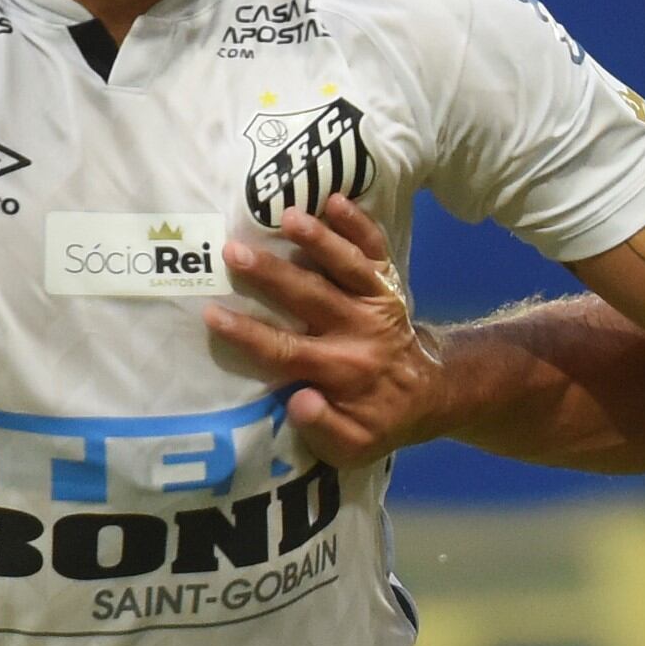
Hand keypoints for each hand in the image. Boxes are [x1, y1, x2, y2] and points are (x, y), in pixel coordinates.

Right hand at [207, 193, 450, 465]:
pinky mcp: (388, 284)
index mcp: (342, 373)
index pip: (286, 352)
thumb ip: (323, 429)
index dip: (248, 334)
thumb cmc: (376, 419)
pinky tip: (335, 198)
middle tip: (232, 251)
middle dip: (271, 275)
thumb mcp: (352, 446)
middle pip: (310, 298)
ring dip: (318, 240)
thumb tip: (298, 400)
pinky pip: (376, 250)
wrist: (432, 394)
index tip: (212, 314)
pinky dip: (360, 224)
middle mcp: (359, 333)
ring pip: (347, 267)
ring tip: (287, 216)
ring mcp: (376, 303)